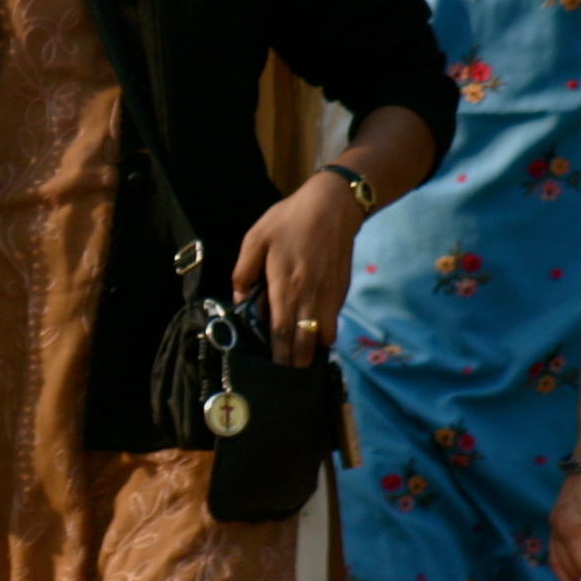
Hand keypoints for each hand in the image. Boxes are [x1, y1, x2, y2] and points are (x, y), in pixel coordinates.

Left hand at [233, 172, 362, 368]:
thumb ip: (244, 272)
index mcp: (285, 287)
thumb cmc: (289, 220)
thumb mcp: (255, 239)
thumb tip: (238, 300)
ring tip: (302, 359)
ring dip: (313, 349)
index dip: (279, 355)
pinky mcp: (341, 290)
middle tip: (289, 374)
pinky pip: (333, 320)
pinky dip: (325, 333)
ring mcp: (329, 296)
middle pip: (304, 341)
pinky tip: (316, 335)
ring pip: (323, 335)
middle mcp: (309, 297)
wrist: (333, 206)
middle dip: (297, 361)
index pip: (281, 332)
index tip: (276, 370)